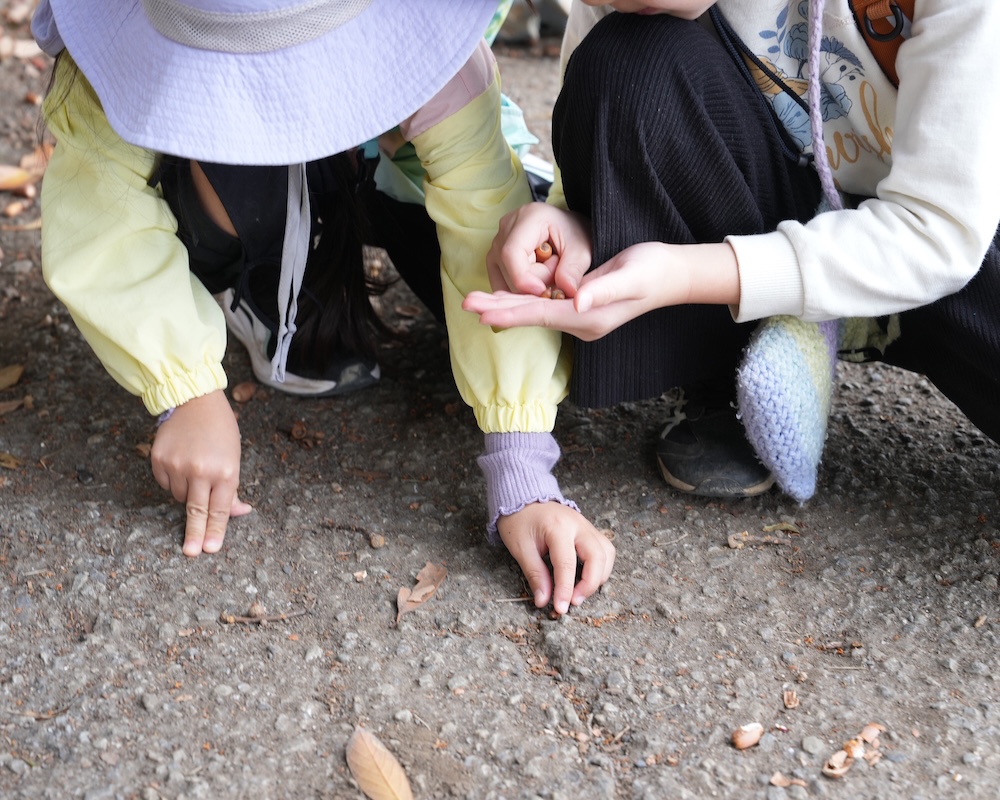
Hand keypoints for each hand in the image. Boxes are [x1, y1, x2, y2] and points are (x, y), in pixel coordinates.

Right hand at [151, 390, 252, 556]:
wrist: (195, 402)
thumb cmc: (221, 432)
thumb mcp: (234, 458)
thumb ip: (232, 489)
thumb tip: (239, 513)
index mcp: (224, 471)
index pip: (219, 509)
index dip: (214, 530)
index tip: (210, 549)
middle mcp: (201, 470)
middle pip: (196, 511)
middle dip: (194, 534)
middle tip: (191, 552)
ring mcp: (177, 465)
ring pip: (179, 497)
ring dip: (187, 494)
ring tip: (195, 472)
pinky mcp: (159, 459)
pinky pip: (165, 484)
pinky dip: (173, 481)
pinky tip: (181, 464)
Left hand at [465, 241, 740, 339]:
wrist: (674, 276)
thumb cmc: (654, 270)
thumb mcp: (631, 277)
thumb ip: (602, 290)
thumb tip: (577, 302)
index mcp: (586, 317)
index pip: (538, 313)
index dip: (508, 309)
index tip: (480, 308)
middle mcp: (580, 323)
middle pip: (531, 316)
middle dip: (498, 310)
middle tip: (466, 303)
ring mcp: (581, 319)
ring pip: (535, 314)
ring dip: (506, 307)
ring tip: (476, 302)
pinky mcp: (581, 309)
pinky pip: (545, 308)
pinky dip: (522, 303)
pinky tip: (506, 298)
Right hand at [486, 202, 591, 295]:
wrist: (568, 229)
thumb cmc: (575, 234)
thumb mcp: (582, 250)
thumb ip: (573, 270)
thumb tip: (567, 291)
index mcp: (527, 218)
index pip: (511, 253)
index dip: (523, 277)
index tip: (542, 291)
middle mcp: (504, 229)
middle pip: (508, 270)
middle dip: (535, 282)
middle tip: (557, 271)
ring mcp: (495, 244)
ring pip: (504, 280)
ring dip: (528, 286)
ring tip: (547, 270)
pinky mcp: (493, 259)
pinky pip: (501, 284)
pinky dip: (519, 289)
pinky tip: (535, 279)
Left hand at [498, 502, 615, 613]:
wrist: (524, 499)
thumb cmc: (519, 521)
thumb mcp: (520, 548)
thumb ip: (535, 575)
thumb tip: (544, 600)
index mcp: (558, 527)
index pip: (567, 564)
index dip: (565, 590)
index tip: (561, 608)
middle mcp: (578, 524)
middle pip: (597, 557)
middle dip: (589, 585)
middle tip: (573, 601)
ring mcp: (587, 525)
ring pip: (606, 554)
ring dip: (599, 576)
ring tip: (580, 592)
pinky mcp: (590, 530)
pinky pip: (605, 549)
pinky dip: (601, 567)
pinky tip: (588, 577)